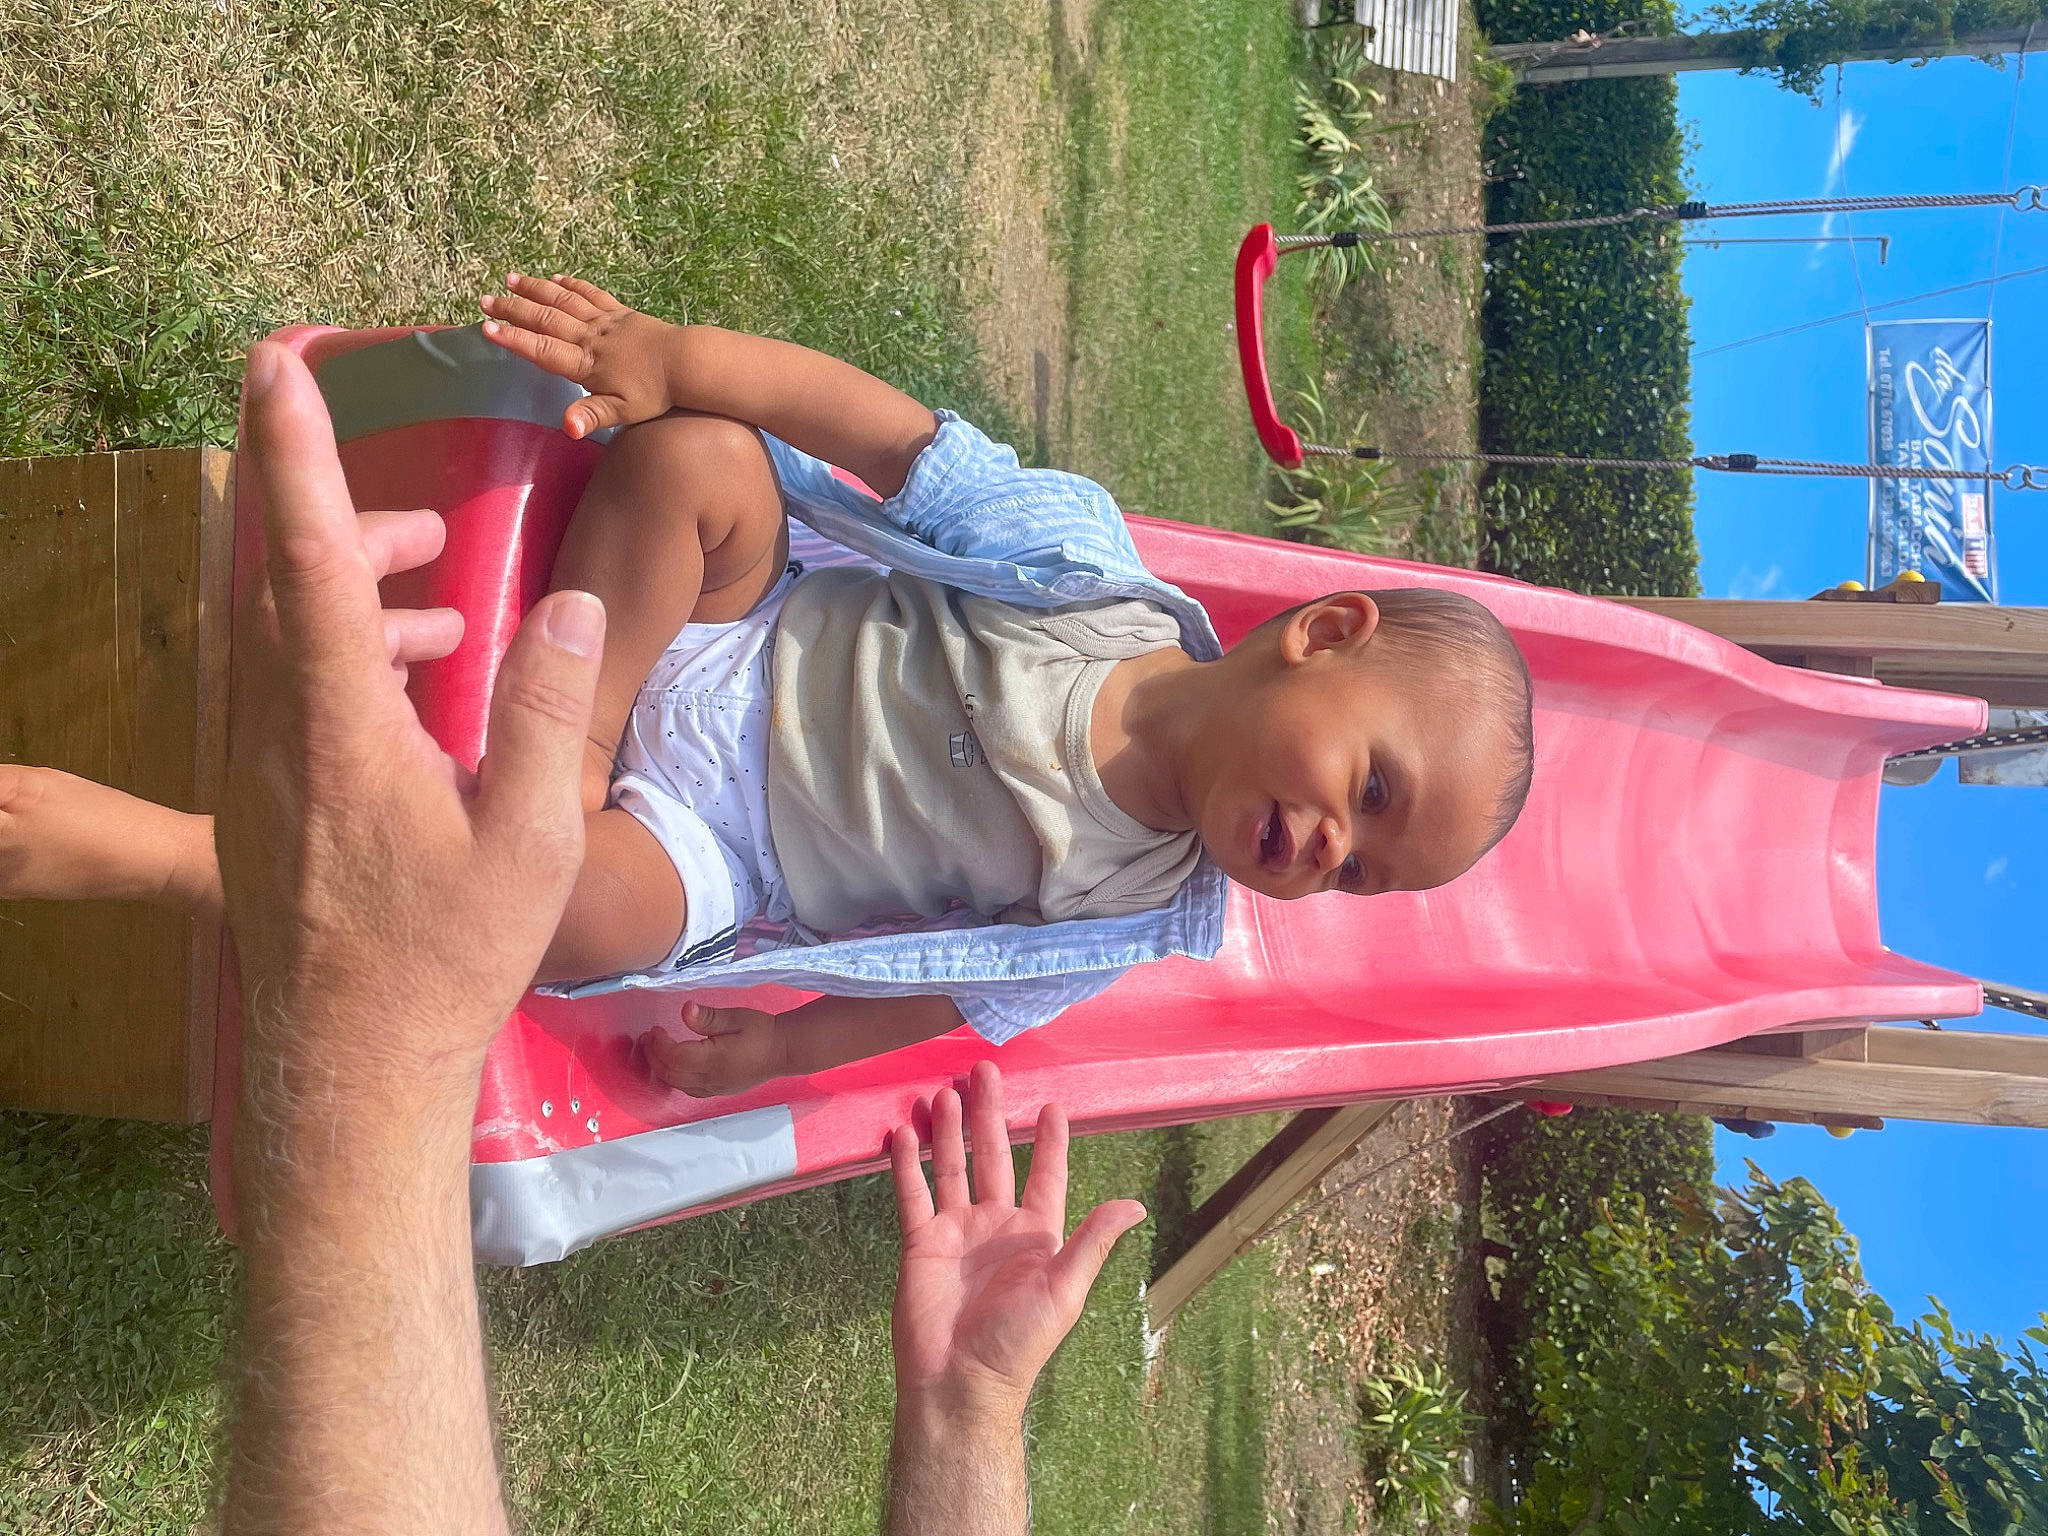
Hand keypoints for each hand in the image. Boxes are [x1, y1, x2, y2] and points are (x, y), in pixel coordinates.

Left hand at [219, 340, 608, 1096]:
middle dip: (340, 518)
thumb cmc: (446, 959)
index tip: (274, 363)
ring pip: (279, 631)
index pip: (307, 557)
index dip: (294, 452)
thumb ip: (542, 709)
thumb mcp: (527, 839)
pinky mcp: (256, 799)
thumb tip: (572, 602)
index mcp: (338, 728)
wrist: (350, 1067)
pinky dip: (338, 651)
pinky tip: (410, 686)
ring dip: (347, 590)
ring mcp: (254, 767)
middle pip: (284, 577)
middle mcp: (274, 731)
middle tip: (425, 526)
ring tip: (439, 604)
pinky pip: (283, 684)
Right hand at [479, 272, 677, 439]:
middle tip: (484, 301)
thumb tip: (566, 428)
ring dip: (536, 290)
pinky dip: (572, 286)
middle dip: (513, 310)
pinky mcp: (621, 313)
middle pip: (546, 320)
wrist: (688, 363)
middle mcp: (591, 337)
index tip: (486, 329)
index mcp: (587, 363)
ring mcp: (606, 322)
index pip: (543, 349)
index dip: (514, 340)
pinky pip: (591, 295)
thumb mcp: (622, 412)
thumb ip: (591, 416)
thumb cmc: (655, 393)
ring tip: (510, 279)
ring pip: (564, 301)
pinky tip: (556, 279)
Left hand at [646, 1001, 787, 1097]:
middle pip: (671, 1073)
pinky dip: (674, 1078)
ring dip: (661, 1068)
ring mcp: (715, 1088)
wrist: (784, 1051)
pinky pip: (688, 1090)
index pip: (676, 1057)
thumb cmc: (762, 1031)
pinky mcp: (718, 1091)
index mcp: (715, 1060)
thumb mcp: (736, 1017)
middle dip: (654, 1056)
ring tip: (655, 1049)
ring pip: (677, 1084)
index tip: (656, 1028)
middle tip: (648, 1037)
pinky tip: (672, 1065)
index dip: (660, 1044)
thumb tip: (685, 1010)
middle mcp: (712, 1079)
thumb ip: (708, 1017)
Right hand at [889, 1061, 1146, 1424]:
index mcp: (1037, 1233)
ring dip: (947, 1129)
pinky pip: (913, 1194)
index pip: (1047, 1174)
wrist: (960, 1382)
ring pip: (952, 1166)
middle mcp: (997, 1224)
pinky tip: (901, 1130)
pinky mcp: (922, 1243)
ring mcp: (958, 1230)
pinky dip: (906, 1162)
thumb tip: (1136, 1204)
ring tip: (943, 1090)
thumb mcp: (1065, 1289)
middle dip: (989, 1114)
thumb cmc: (1020, 1342)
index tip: (1053, 1104)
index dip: (1051, 1141)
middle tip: (983, 1070)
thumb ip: (1093, 1241)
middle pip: (994, 1156)